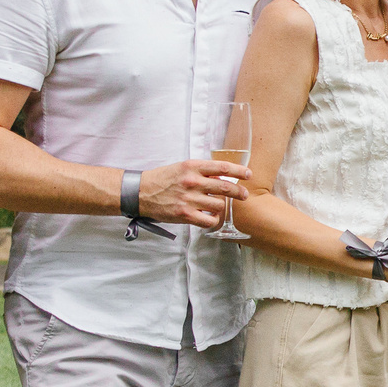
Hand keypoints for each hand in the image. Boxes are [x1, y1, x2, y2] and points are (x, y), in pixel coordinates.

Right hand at [136, 158, 252, 228]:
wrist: (140, 193)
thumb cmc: (162, 180)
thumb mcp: (181, 168)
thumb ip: (201, 172)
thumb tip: (222, 178)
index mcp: (192, 167)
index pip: (223, 167)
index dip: (239, 171)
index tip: (247, 174)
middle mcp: (192, 182)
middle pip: (226, 187)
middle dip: (239, 192)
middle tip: (244, 195)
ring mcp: (189, 199)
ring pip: (220, 205)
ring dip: (221, 207)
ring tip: (217, 206)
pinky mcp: (185, 215)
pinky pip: (210, 220)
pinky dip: (213, 220)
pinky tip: (210, 217)